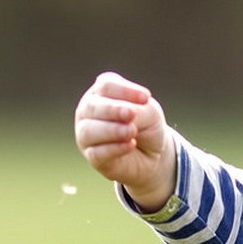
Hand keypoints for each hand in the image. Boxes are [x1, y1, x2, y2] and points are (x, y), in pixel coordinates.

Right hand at [73, 71, 176, 212]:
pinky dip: (112, 147)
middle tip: (132, 116)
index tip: (146, 97)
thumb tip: (125, 116)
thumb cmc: (150, 129)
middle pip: (92, 106)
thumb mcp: (150, 113)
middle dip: (113, 110)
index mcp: (103, 93)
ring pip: (89, 130)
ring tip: (131, 132)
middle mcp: (90, 111)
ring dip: (111, 129)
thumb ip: (137, 109)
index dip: (123, 90)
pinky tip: (128, 145)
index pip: (105, 85)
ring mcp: (87, 134)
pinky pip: (96, 151)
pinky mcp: (92, 156)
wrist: (154, 158)